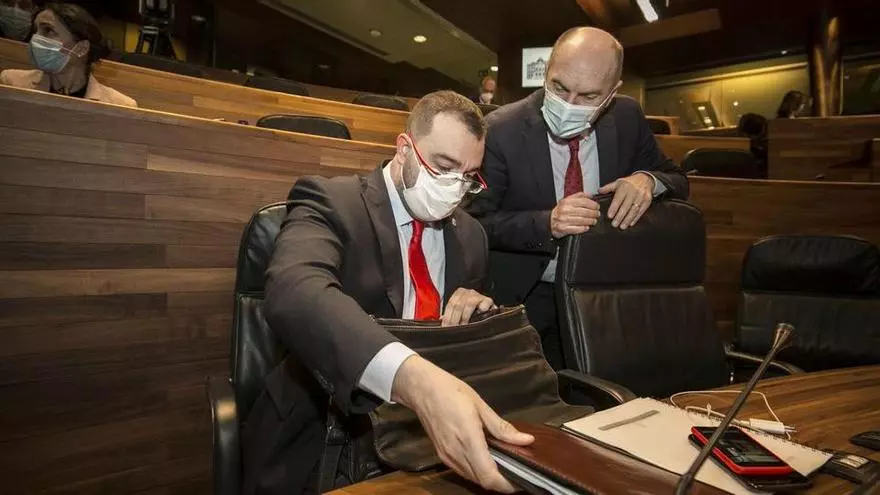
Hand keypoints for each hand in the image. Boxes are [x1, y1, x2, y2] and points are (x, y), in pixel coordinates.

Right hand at [392, 356, 533, 491]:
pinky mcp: (442, 455)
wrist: (422, 389)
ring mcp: (447, 456)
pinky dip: (476, 472)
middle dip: (500, 483)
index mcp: (468, 438)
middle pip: (481, 481)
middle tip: (516, 472)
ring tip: (503, 466)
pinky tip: (485, 460)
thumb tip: (526, 440)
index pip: (488, 475)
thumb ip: (502, 428)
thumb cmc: (452, 391)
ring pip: (472, 478)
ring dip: (488, 478)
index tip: (520, 481)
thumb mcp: (480, 405)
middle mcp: (456, 452)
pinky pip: (463, 471)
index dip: (505, 484)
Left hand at [442, 288, 495, 326]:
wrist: (488, 311)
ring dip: (465, 317)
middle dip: (454, 319)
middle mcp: (468, 292)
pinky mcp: (488, 300)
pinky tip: (477, 320)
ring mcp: (478, 295)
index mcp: (459, 293)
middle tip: (453, 329)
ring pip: (468, 304)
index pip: (450, 304)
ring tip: (463, 326)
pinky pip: (482, 306)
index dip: (447, 317)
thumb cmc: (474, 312)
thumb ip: (451, 315)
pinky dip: (479, 313)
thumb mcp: (460, 312)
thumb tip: (441, 320)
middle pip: (457, 305)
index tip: (445, 327)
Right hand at [550, 192, 600, 237]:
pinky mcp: (563, 228)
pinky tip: (586, 227)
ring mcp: (563, 220)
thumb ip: (579, 196)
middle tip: (597, 214)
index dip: (592, 204)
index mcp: (566, 202)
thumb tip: (590, 195)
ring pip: (581, 220)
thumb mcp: (567, 200)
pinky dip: (583, 228)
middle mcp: (565, 210)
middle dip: (593, 213)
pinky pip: (576, 229)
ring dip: (590, 221)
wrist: (549, 221)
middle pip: (584, 211)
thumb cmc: (561, 211)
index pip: (583, 201)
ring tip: (594, 221)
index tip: (597, 206)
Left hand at [598, 173, 653, 229]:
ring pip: (634, 210)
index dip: (614, 208)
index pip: (618, 199)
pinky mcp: (647, 201)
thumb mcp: (618, 182)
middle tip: (614, 224)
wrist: (645, 179)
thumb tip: (599, 191)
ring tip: (622, 226)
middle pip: (626, 206)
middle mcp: (633, 191)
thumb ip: (608, 188)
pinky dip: (635, 218)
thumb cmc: (629, 183)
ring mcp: (641, 196)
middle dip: (620, 217)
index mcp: (624, 187)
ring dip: (627, 219)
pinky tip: (631, 223)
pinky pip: (641, 211)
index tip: (610, 216)